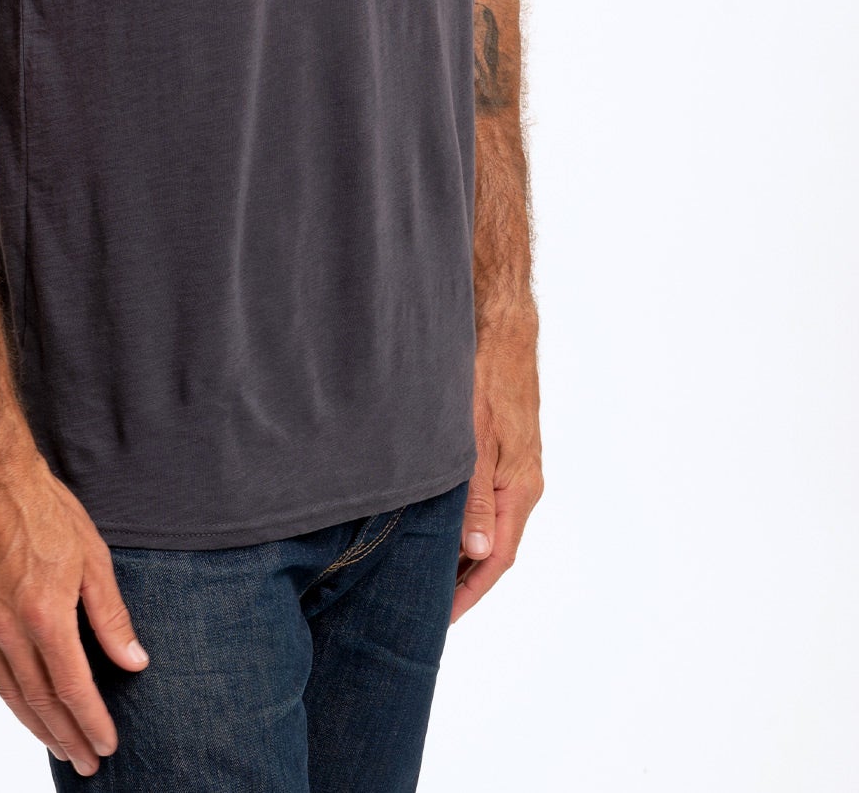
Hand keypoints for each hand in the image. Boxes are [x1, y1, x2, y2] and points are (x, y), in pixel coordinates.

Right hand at [0, 449, 149, 775]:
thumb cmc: (42, 507)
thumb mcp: (93, 556)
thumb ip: (112, 616)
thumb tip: (133, 661)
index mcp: (44, 613)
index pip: (72, 688)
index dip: (91, 721)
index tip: (107, 744)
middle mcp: (7, 627)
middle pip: (40, 701)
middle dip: (66, 736)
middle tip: (87, 761)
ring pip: (10, 692)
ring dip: (36, 726)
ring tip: (60, 747)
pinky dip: (10, 697)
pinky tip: (24, 707)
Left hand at [450, 327, 543, 624]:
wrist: (501, 328)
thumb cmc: (485, 377)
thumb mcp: (473, 440)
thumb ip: (475, 498)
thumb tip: (476, 553)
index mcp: (521, 489)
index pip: (498, 559)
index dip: (469, 592)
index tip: (441, 620)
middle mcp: (524, 484)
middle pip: (494, 548)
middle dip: (463, 579)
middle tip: (425, 606)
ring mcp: (515, 467)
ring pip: (489, 523)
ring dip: (461, 550)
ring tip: (424, 573)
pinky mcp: (503, 449)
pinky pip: (485, 500)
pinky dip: (463, 520)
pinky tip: (437, 521)